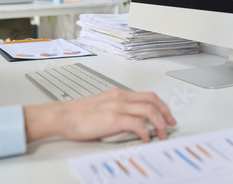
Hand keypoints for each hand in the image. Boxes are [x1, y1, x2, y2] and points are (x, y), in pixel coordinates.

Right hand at [23, 88, 176, 142]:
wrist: (62, 115)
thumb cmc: (78, 114)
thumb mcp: (102, 106)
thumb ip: (117, 109)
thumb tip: (130, 121)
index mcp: (118, 93)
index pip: (147, 96)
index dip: (161, 105)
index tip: (167, 116)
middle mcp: (120, 97)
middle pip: (152, 100)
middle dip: (166, 113)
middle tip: (171, 125)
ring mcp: (117, 107)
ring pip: (149, 111)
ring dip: (159, 124)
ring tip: (161, 135)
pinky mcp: (113, 119)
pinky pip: (138, 124)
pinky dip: (146, 132)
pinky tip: (146, 139)